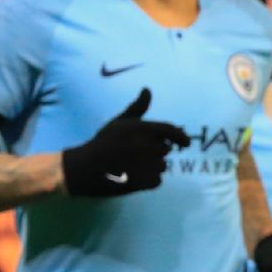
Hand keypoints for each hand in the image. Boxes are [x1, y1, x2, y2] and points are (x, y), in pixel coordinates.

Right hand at [61, 88, 189, 196]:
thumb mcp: (120, 122)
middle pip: (165, 149)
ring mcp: (147, 164)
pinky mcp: (144, 182)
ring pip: (162, 166)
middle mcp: (148, 145)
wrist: (85, 168)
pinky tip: (134, 177)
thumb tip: (148, 89)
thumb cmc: (103, 142)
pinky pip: (158, 180)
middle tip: (135, 154)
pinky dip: (149, 181)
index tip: (186, 144)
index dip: (181, 137)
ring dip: (152, 167)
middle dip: (154, 152)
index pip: (172, 131)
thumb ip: (138, 107)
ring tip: (132, 166)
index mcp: (143, 128)